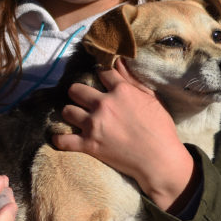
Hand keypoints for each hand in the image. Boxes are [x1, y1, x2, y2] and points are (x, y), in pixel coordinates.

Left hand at [52, 59, 199, 213]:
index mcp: (121, 91)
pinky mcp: (89, 144)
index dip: (99, 73)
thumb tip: (119, 60)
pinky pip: (63, 140)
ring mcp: (94, 125)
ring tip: (76, 117)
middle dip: (78, 93)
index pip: (101, 72)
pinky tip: (60, 137)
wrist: (160, 160)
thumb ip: (132, 79)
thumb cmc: (161, 128)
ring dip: (70, 113)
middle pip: (75, 89)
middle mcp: (104, 105)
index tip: (99, 79)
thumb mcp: (151, 98)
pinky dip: (60, 139)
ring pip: (67, 111)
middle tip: (82, 99)